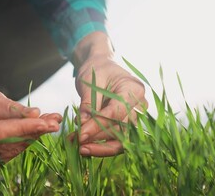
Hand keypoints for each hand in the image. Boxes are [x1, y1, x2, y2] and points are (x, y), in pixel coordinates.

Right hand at [0, 81, 61, 169]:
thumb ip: (11, 108)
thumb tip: (35, 114)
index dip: (23, 128)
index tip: (45, 122)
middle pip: (7, 143)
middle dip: (34, 131)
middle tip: (55, 120)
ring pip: (12, 150)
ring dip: (34, 136)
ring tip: (51, 121)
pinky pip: (11, 154)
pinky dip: (26, 141)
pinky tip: (38, 129)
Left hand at [71, 32, 147, 156]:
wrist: (101, 66)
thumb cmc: (97, 70)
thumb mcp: (89, 82)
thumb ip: (88, 105)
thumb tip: (82, 126)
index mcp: (133, 89)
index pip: (116, 113)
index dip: (98, 126)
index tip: (80, 135)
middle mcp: (139, 105)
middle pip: (121, 129)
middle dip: (96, 138)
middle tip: (74, 141)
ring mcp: (135, 116)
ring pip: (121, 139)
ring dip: (98, 145)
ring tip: (76, 144)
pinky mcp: (128, 125)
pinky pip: (118, 140)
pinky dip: (102, 146)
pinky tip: (85, 147)